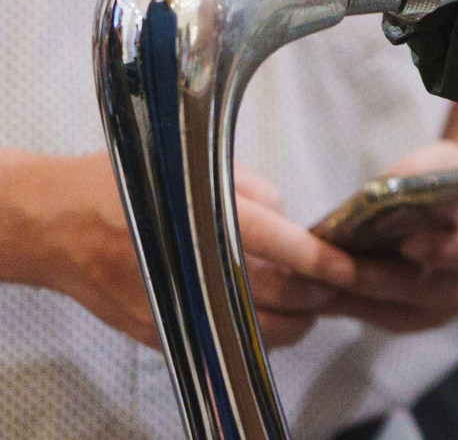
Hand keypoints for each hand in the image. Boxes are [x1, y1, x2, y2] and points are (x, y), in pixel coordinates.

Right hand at [0, 151, 355, 349]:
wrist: (58, 225)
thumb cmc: (128, 186)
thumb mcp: (194, 166)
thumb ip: (253, 194)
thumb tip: (292, 224)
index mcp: (198, 219)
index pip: (276, 246)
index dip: (319, 260)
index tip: (349, 266)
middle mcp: (188, 267)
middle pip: (275, 297)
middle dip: (316, 295)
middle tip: (339, 284)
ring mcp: (174, 305)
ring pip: (255, 331)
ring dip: (293, 320)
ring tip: (310, 301)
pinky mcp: (161, 332)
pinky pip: (224, 342)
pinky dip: (255, 334)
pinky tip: (268, 314)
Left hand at [319, 140, 457, 334]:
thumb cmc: (455, 182)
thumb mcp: (444, 163)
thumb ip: (418, 175)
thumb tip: (377, 192)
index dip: (442, 250)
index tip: (408, 244)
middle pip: (421, 289)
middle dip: (374, 279)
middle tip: (333, 268)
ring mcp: (443, 309)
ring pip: (394, 311)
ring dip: (352, 297)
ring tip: (312, 281)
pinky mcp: (415, 320)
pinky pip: (378, 319)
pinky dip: (347, 305)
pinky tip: (316, 290)